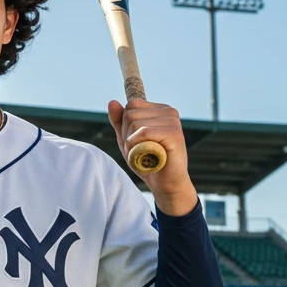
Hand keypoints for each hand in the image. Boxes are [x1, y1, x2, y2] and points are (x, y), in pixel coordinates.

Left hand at [107, 98, 197, 215]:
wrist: (165, 184)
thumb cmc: (148, 163)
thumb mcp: (128, 140)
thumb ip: (119, 122)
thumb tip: (112, 102)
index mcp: (159, 109)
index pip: (131, 106)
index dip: (125, 127)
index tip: (135, 143)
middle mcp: (168, 111)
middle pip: (130, 114)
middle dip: (127, 137)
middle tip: (139, 152)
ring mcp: (173, 121)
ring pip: (135, 124)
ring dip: (132, 145)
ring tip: (144, 155)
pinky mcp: (174, 134)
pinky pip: (144, 133)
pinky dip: (138, 147)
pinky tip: (148, 156)